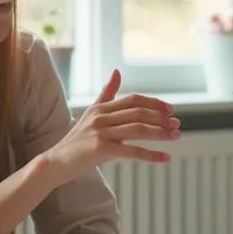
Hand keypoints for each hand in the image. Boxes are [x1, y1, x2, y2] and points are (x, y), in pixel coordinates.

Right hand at [44, 69, 178, 181]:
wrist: (55, 162)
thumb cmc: (77, 141)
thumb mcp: (92, 114)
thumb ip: (106, 94)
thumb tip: (117, 71)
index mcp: (101, 107)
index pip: (134, 99)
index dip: (155, 103)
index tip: (171, 110)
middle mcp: (101, 117)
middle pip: (139, 112)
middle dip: (162, 118)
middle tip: (177, 125)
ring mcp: (100, 133)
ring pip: (138, 129)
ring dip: (161, 133)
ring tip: (176, 137)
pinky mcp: (100, 150)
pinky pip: (132, 151)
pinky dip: (151, 155)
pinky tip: (165, 158)